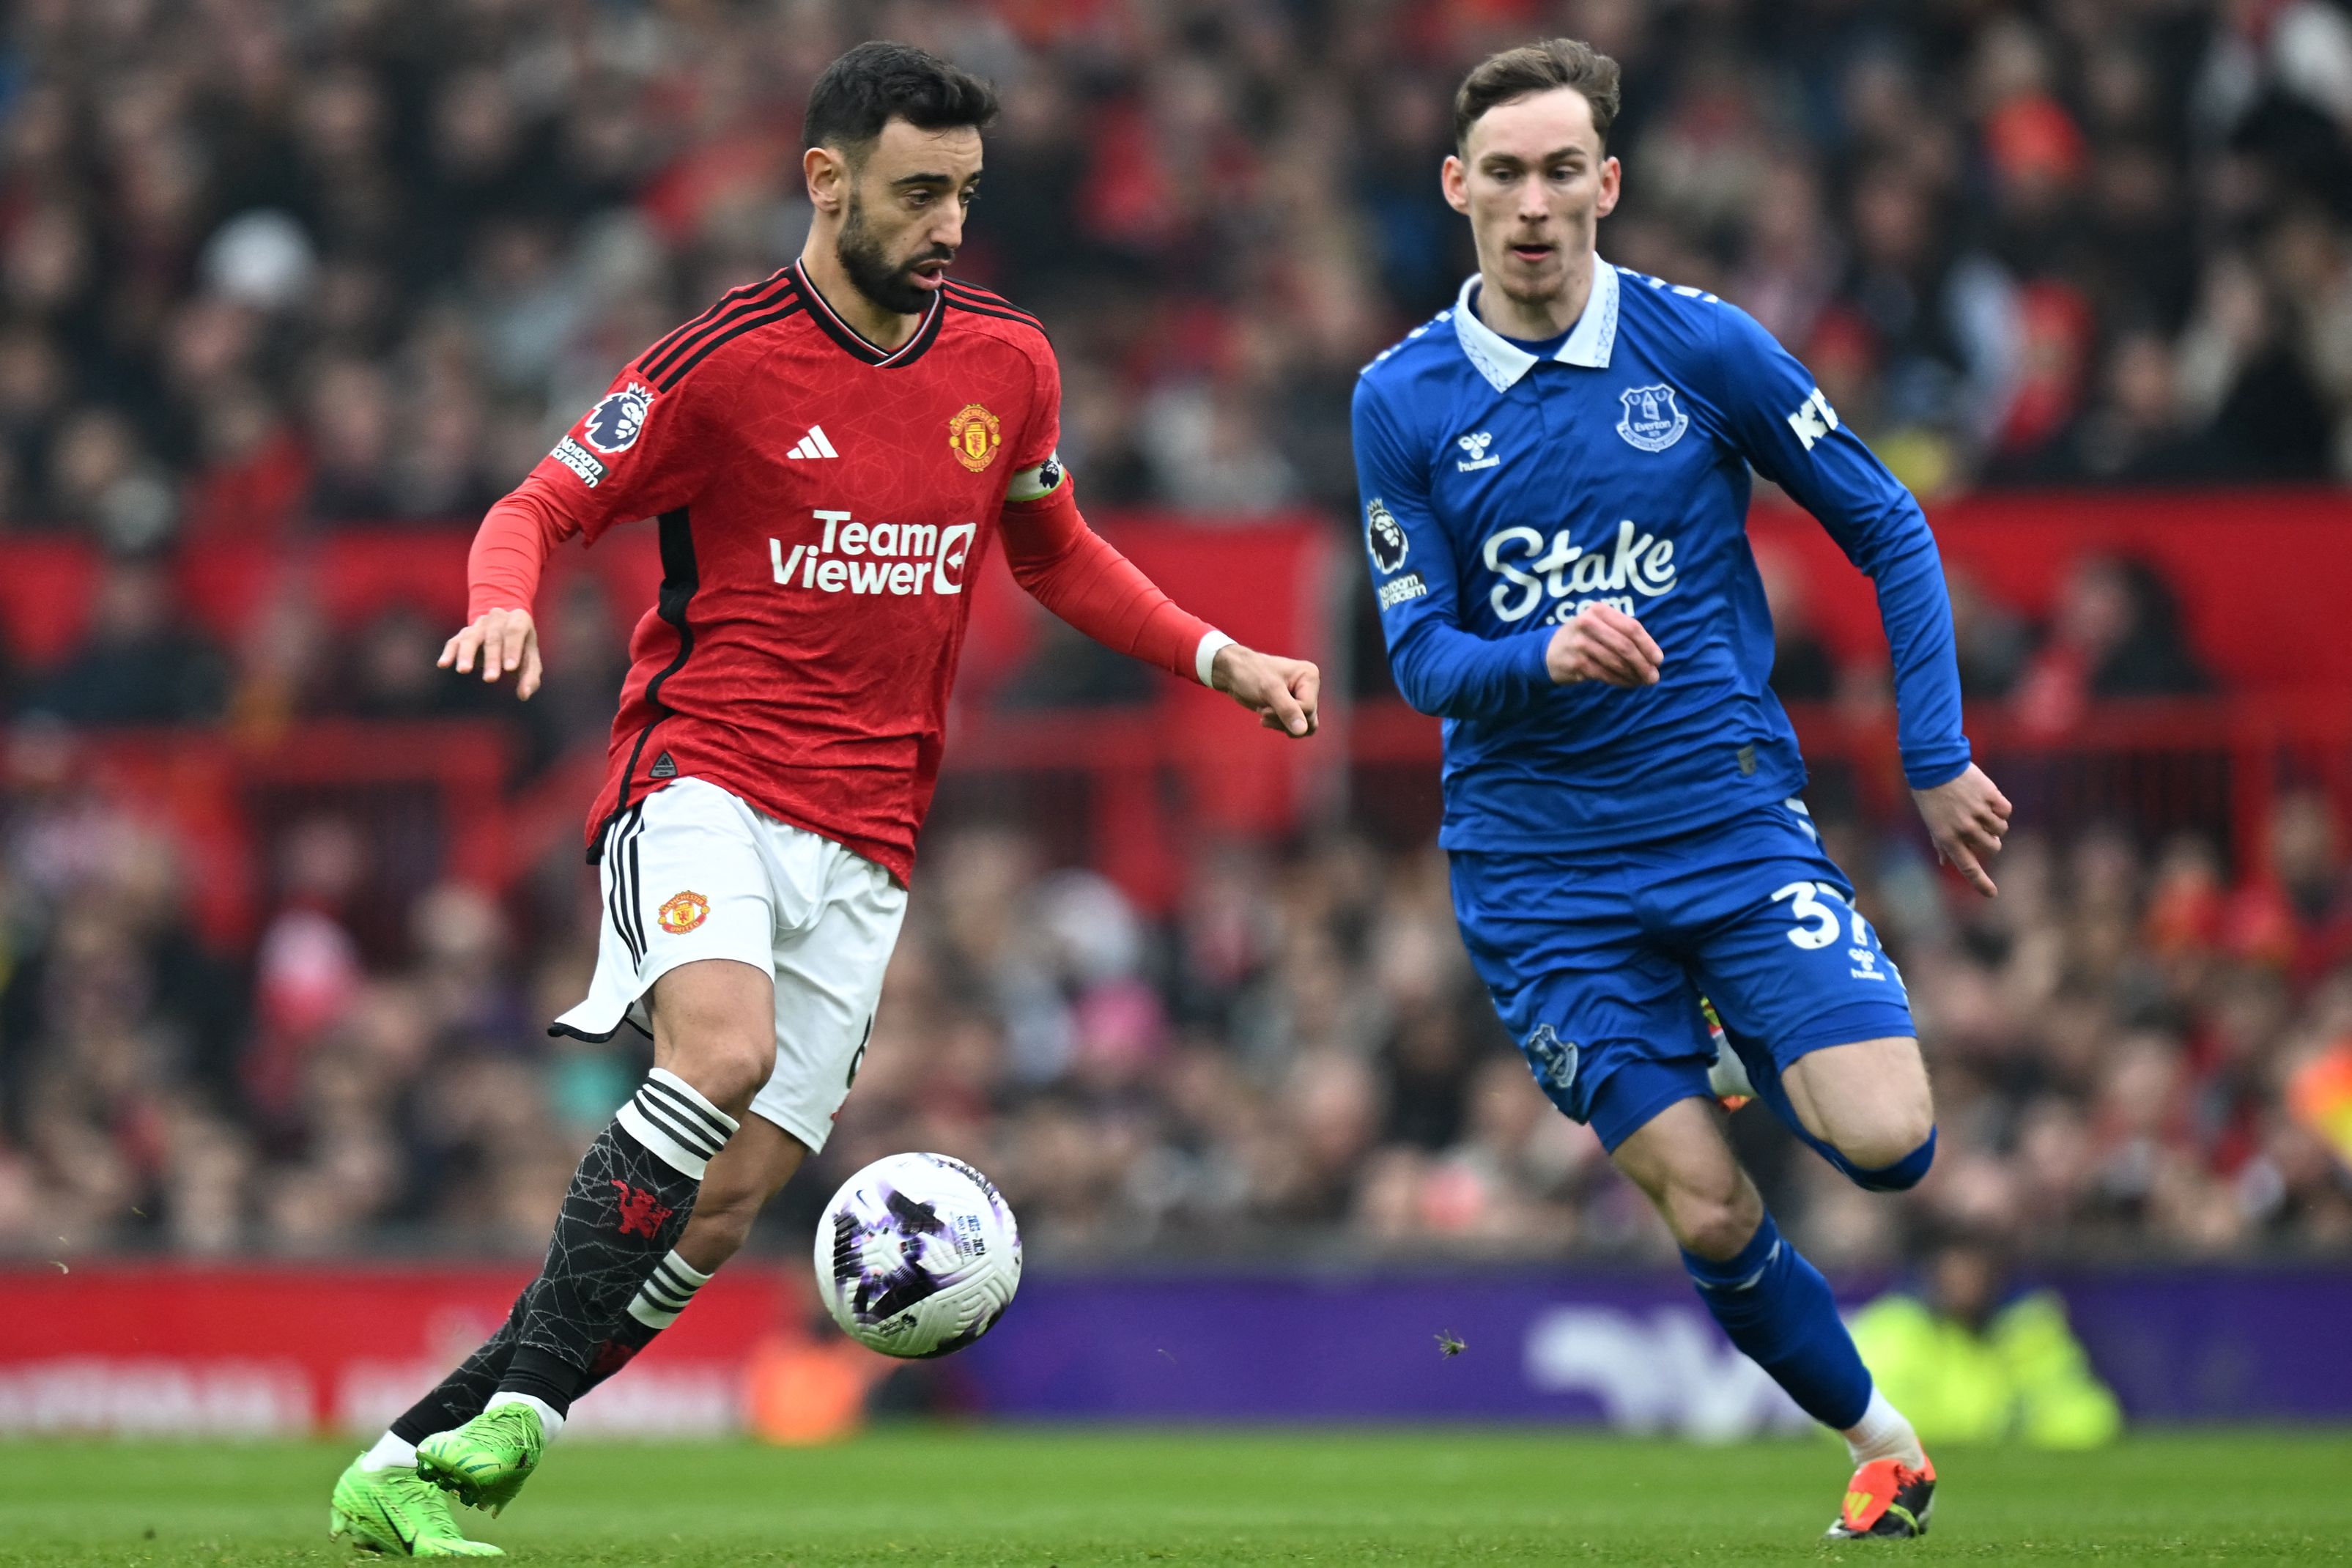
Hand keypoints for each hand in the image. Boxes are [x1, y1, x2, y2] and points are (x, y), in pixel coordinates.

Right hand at [438, 607, 542, 699]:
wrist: (505, 630)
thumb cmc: (521, 649)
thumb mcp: (530, 660)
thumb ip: (530, 678)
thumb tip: (524, 695)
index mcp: (518, 619)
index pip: (515, 630)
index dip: (512, 649)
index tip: (510, 668)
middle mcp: (497, 617)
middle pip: (493, 637)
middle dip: (492, 659)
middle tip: (491, 679)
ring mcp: (478, 624)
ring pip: (471, 637)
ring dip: (467, 654)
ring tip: (464, 670)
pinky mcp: (464, 633)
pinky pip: (454, 642)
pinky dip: (449, 653)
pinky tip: (443, 664)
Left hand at [1211, 644, 1319, 736]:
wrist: (1234, 672)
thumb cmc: (1250, 674)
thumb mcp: (1269, 690)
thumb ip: (1287, 710)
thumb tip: (1302, 731)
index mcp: (1309, 676)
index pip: (1308, 708)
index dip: (1286, 713)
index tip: (1265, 709)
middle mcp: (1309, 687)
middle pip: (1308, 719)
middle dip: (1283, 720)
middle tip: (1264, 712)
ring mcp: (1302, 698)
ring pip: (1302, 726)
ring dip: (1281, 724)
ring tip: (1263, 712)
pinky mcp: (1292, 707)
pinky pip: (1294, 726)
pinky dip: (1279, 724)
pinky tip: (1265, 714)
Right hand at [1545, 603, 1662, 686]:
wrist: (1549, 651)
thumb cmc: (1584, 637)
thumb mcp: (1600, 624)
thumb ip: (1624, 633)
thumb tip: (1654, 658)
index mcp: (1599, 611)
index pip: (1631, 627)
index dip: (1648, 645)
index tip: (1659, 660)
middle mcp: (1588, 624)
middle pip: (1625, 646)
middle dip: (1643, 664)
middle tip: (1653, 677)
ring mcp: (1580, 644)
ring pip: (1617, 662)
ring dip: (1634, 675)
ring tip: (1642, 681)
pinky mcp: (1576, 664)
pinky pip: (1606, 675)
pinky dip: (1621, 681)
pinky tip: (1628, 683)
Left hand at [1912, 763, 2011, 897]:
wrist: (1935, 765)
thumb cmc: (1930, 796)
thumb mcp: (1932, 822)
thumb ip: (1941, 844)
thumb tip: (1945, 862)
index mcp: (1948, 838)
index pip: (1968, 867)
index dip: (1981, 883)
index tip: (1992, 893)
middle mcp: (1965, 829)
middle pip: (1993, 847)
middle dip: (1991, 841)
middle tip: (1981, 828)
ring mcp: (1979, 813)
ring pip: (2001, 829)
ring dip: (1995, 823)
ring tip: (1979, 809)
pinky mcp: (1990, 796)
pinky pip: (2006, 811)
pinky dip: (2000, 807)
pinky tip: (1988, 799)